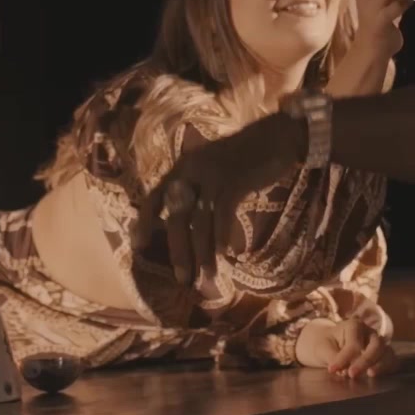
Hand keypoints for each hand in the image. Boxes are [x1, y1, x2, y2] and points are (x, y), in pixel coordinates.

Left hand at [132, 113, 302, 284]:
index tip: (138, 246)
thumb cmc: (244, 157)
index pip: (154, 196)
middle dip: (178, 250)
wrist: (276, 136)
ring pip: (200, 221)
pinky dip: (222, 236)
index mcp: (182, 167)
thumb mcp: (212, 170)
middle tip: (182, 278)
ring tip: (206, 276)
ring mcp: (212, 175)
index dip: (144, 222)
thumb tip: (186, 227)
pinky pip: (222, 214)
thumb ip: (197, 191)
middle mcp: (191, 170)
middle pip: (177, 216)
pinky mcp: (234, 181)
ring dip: (202, 252)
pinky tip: (224, 254)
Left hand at [296, 318, 398, 377]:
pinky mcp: (383, 355)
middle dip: (365, 361)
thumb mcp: (323, 348)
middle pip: (375, 346)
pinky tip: (378, 376)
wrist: (330, 344)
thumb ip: (333, 357)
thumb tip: (344, 371)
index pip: (354, 344)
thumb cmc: (326, 343)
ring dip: (380, 365)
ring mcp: (378, 344)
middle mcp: (370, 332)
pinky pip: (391, 361)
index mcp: (354, 325)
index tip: (332, 370)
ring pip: (386, 353)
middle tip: (352, 374)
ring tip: (370, 374)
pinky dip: (387, 368)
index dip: (344, 359)